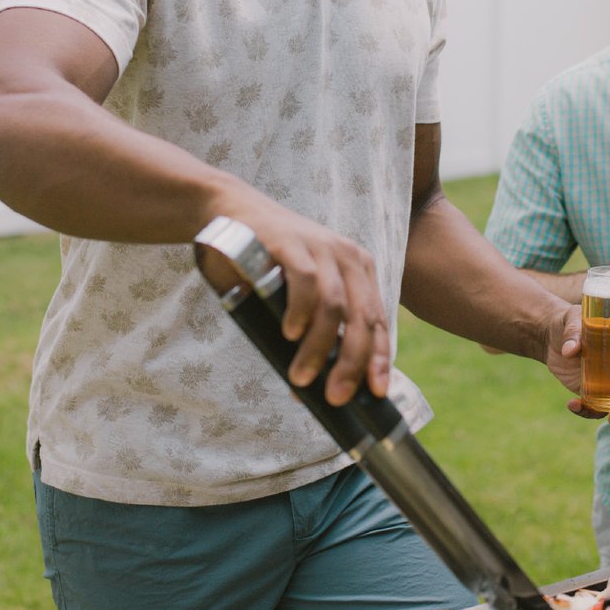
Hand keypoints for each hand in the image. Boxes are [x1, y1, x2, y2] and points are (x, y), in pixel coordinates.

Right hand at [205, 188, 390, 406]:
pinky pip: (305, 283)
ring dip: (319, 348)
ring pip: (335, 307)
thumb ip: (312, 328)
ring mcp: (321, 248)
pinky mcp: (292, 243)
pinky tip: (289, 334)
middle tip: (336, 397)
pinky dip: (300, 313)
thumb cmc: (266, 263)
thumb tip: (314, 386)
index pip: (378, 320)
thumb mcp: (299, 295)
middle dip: (353, 363)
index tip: (376, 392)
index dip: (380, 358)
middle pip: (362, 318)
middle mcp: (347, 257)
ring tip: (301, 377)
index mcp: (358, 270)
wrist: (229, 212)